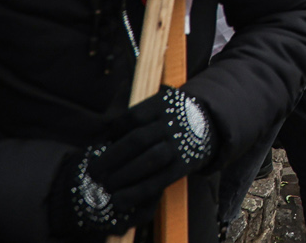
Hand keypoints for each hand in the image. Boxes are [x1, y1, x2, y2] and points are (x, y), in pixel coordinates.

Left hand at [48, 86, 212, 234]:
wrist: (211, 122)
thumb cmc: (173, 118)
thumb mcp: (160, 107)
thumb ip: (137, 119)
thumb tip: (104, 138)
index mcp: (163, 105)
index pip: (133, 117)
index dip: (114, 131)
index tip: (103, 143)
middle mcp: (172, 124)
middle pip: (137, 140)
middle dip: (112, 157)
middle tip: (94, 171)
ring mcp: (179, 145)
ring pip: (148, 160)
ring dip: (123, 175)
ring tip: (106, 186)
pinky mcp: (183, 166)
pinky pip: (158, 181)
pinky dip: (137, 193)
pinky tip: (121, 200)